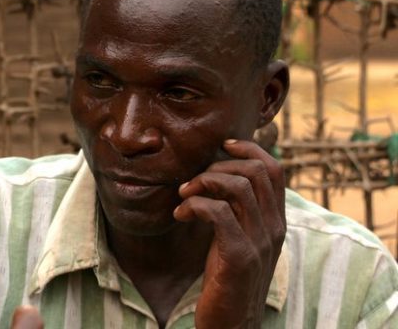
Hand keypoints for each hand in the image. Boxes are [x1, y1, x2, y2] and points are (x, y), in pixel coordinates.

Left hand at [174, 139, 285, 328]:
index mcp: (276, 220)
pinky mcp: (239, 255)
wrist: (232, 324)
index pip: (274, 169)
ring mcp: (260, 241)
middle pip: (255, 171)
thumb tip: (218, 178)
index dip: (249, 149)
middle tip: (192, 182)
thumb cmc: (229, 279)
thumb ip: (239, 212)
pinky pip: (217, 212)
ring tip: (183, 195)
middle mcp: (274, 227)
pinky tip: (179, 215)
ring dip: (203, 182)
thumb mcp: (241, 240)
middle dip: (218, 166)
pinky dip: (193, 205)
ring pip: (237, 186)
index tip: (222, 146)